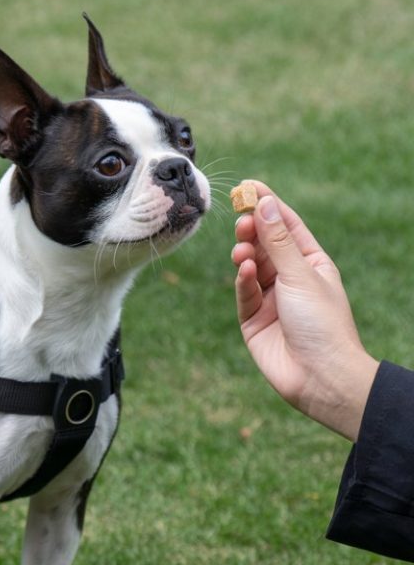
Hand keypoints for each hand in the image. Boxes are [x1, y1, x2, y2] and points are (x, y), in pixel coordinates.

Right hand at [232, 182, 378, 440]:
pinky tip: (244, 271)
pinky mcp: (254, 321)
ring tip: (242, 249)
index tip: (249, 186)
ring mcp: (271, 300)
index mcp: (312, 264)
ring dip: (246, 255)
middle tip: (241, 218)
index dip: (269, 206)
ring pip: (251, 268)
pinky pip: (245, 294)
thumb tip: (266, 205)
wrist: (321, 378)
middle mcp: (291, 280)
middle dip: (253, 230)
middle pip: (266, 245)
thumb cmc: (323, 325)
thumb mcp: (301, 276)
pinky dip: (243, 280)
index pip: (287, 227)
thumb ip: (278, 242)